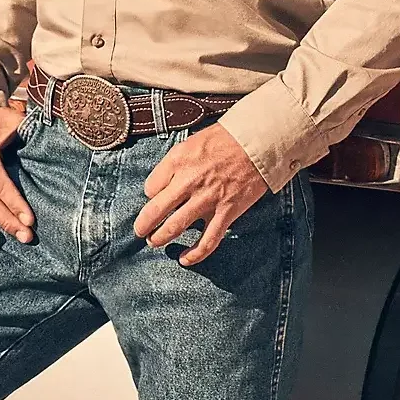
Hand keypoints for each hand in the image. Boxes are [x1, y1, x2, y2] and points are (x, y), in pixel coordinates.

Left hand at [134, 123, 267, 265]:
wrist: (258, 143)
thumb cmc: (225, 140)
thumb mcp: (191, 143)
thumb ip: (174, 164)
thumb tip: (159, 186)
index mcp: (177, 162)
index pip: (150, 187)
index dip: (150, 195)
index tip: (156, 197)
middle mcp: (189, 182)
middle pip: (155, 211)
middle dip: (144, 225)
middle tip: (141, 231)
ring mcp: (207, 200)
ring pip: (174, 228)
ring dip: (160, 239)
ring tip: (155, 242)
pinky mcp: (226, 212)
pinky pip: (207, 241)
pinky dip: (194, 254)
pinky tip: (185, 260)